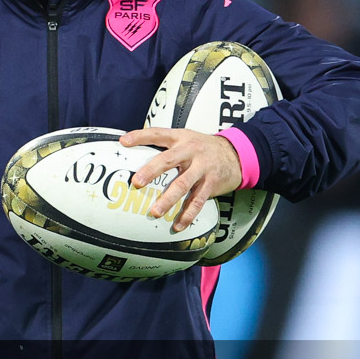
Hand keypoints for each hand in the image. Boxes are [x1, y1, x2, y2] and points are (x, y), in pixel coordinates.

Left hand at [119, 128, 241, 230]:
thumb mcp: (185, 138)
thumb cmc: (203, 148)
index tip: (124, 141)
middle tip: (137, 182)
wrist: (235, 154)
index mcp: (181, 138)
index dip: (140, 136)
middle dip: (152, 171)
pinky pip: (198, 201)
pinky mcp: (210, 183)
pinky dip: (188, 215)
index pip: (158, 133)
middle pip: (169, 160)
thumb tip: (135, 153)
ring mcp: (202, 167)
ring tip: (156, 212)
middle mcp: (190, 151)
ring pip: (183, 184)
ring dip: (168, 199)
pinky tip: (178, 225)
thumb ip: (165, 145)